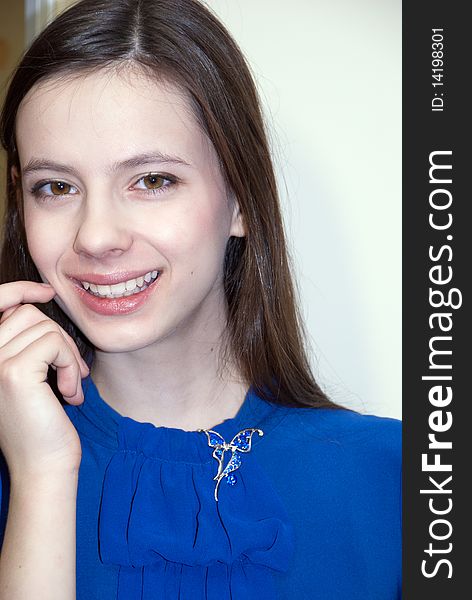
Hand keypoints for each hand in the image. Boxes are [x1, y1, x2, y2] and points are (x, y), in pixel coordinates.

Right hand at [0, 281, 88, 479]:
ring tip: (71, 386)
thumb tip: (40, 303)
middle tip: (74, 372)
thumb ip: (26, 344)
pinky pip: (55, 343)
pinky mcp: (14, 372)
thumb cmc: (42, 423)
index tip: (47, 292)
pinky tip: (70, 395)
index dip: (19, 290)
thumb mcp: (30, 376)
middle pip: (29, 314)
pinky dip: (71, 365)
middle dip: (60, 339)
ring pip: (46, 328)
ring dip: (69, 357)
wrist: (44, 466)